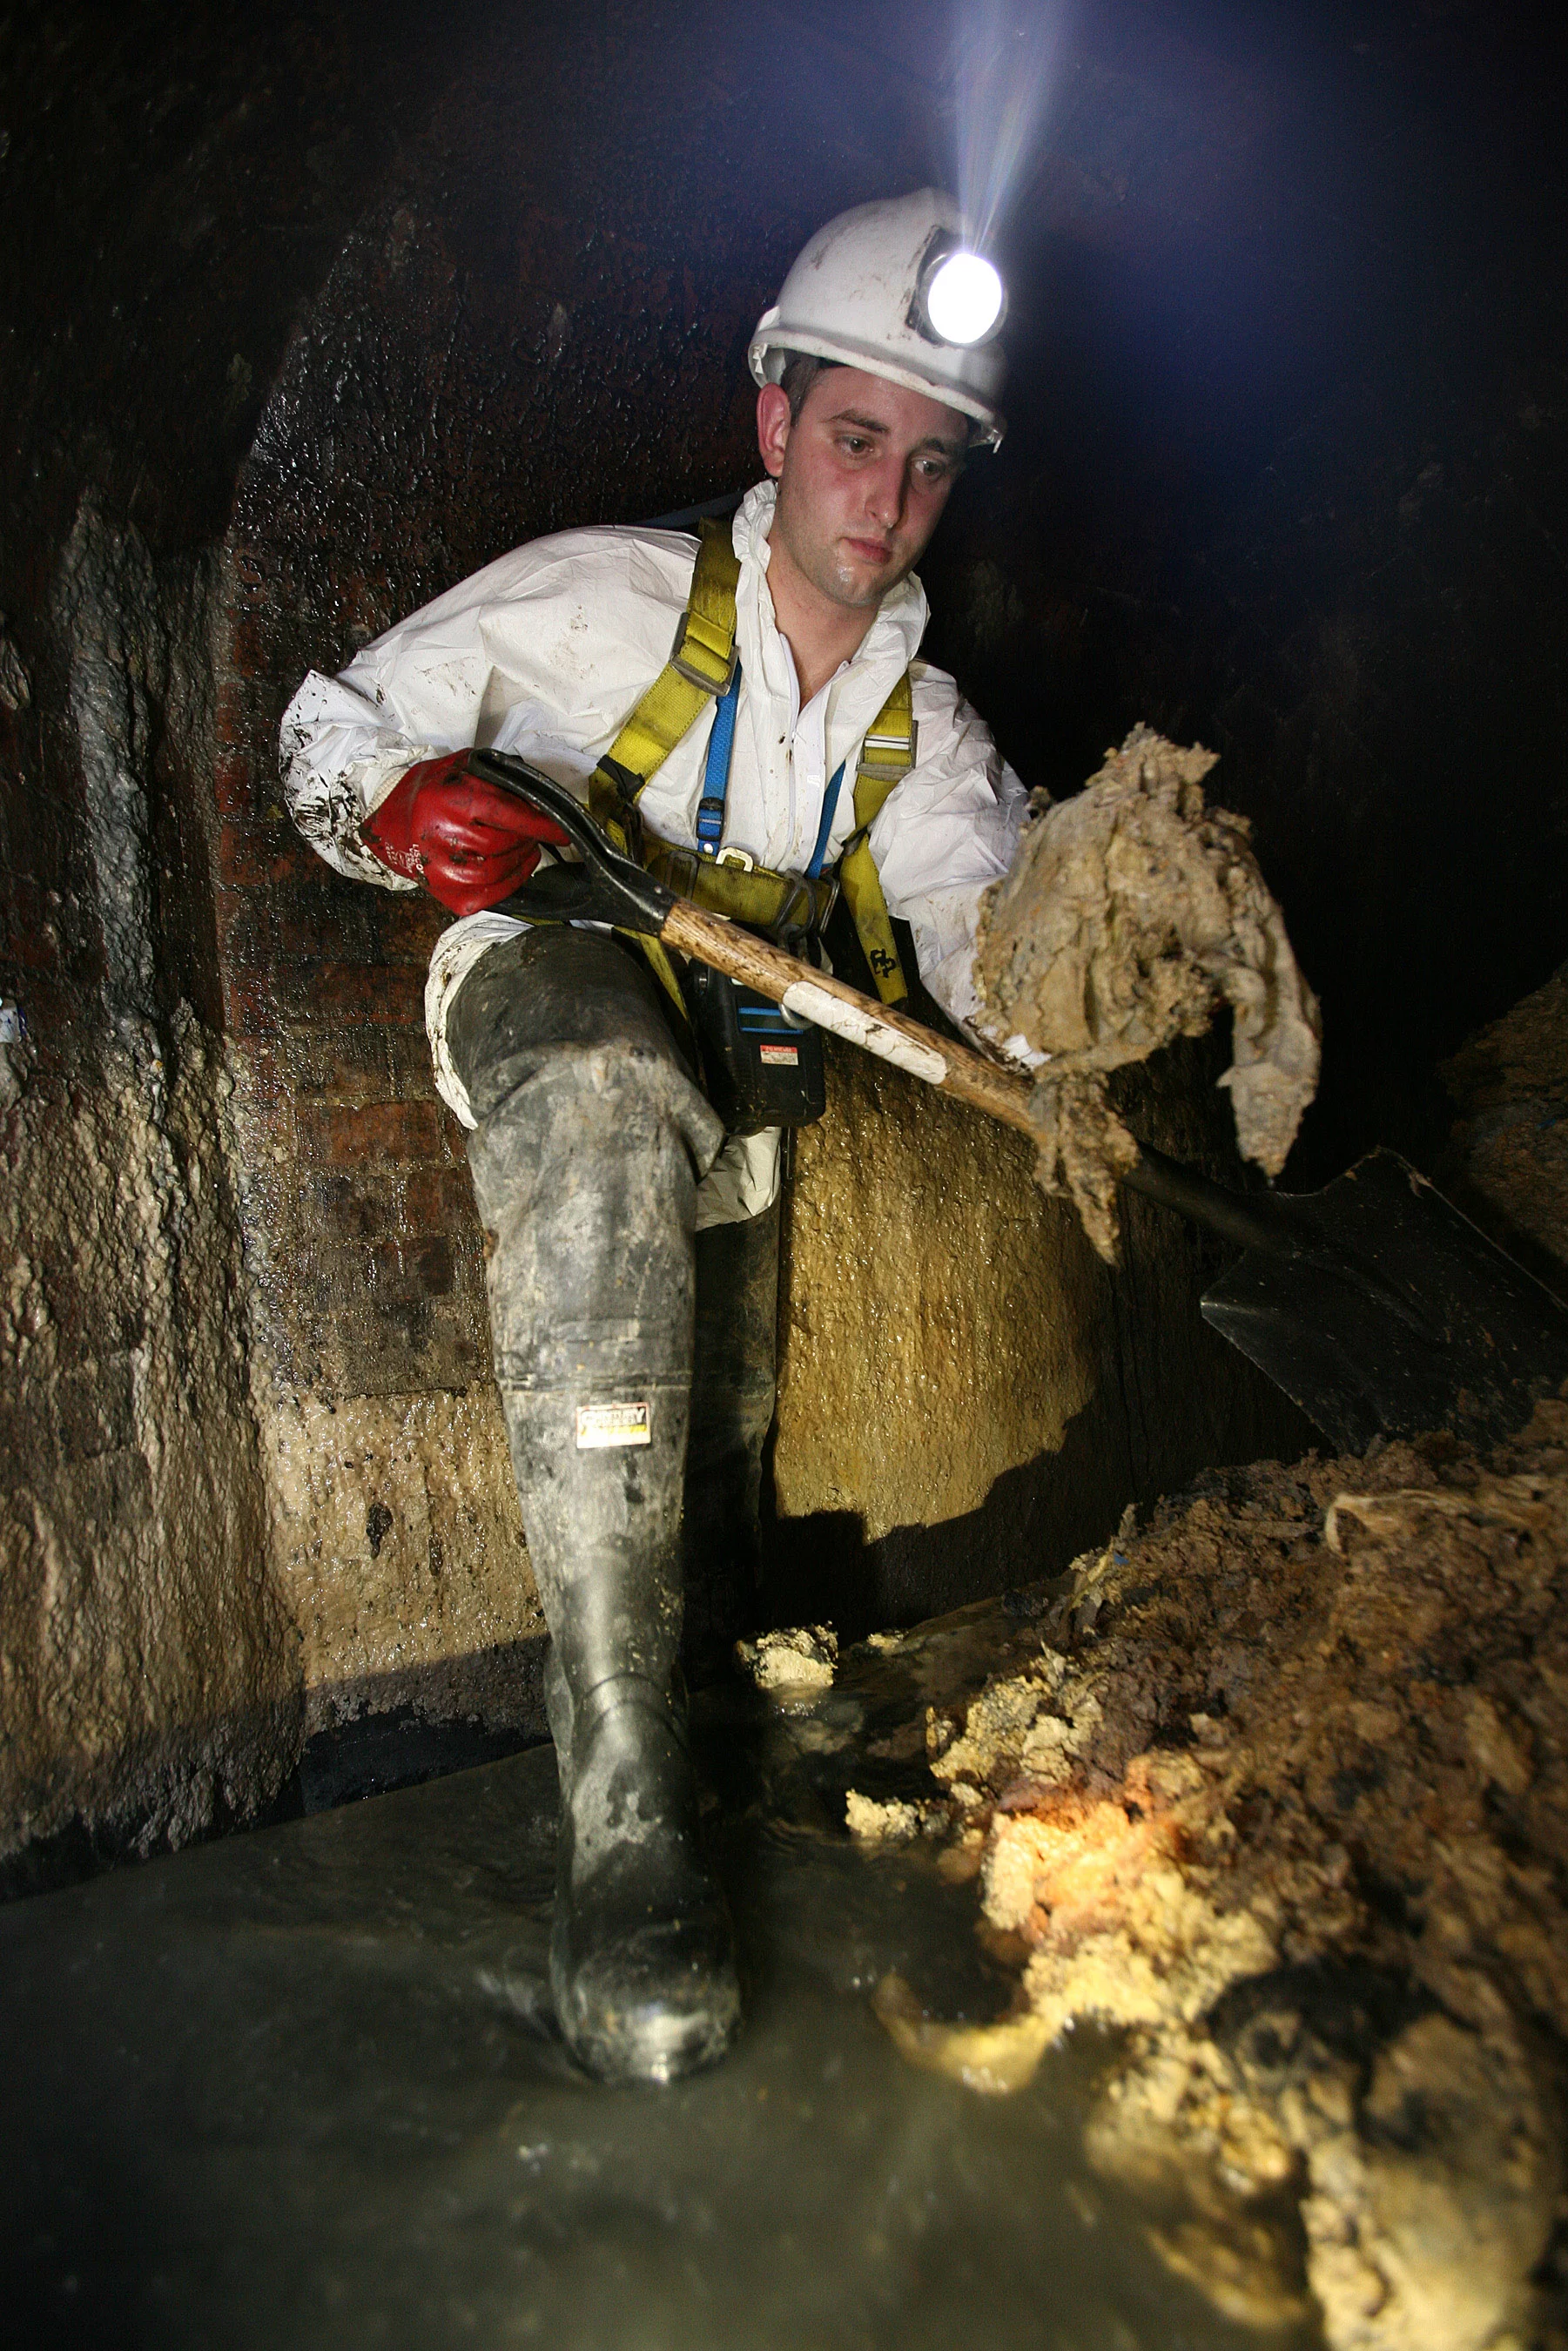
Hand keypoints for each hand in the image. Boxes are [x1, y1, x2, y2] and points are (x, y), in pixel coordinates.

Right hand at [362, 752, 568, 915]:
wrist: (388, 828)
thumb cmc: (426, 793)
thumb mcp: (457, 768)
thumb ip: (493, 776)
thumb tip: (537, 793)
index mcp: (448, 799)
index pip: (505, 813)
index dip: (539, 823)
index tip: (562, 830)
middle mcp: (442, 835)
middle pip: (504, 843)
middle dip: (527, 839)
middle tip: (533, 833)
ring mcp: (441, 869)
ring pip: (499, 871)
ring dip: (521, 860)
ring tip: (526, 848)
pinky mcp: (444, 893)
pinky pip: (489, 895)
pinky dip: (510, 883)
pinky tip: (516, 867)